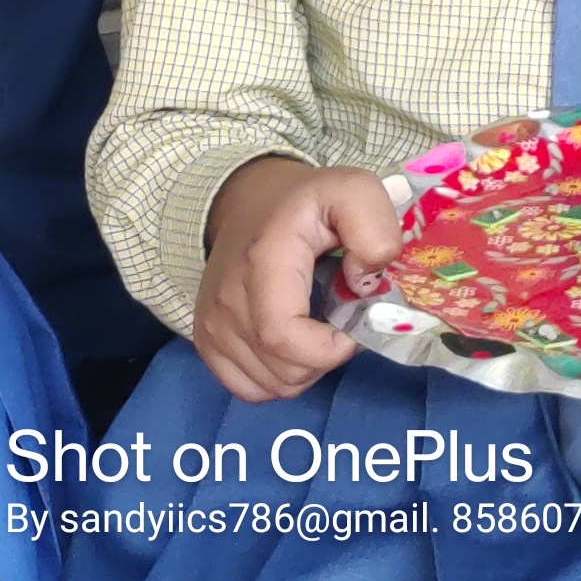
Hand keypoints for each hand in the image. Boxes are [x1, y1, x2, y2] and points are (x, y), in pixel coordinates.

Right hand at [195, 157, 398, 402]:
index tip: (353, 328)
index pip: (283, 336)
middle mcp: (226, 298)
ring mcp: (210, 323)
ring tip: (319, 328)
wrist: (251, 202)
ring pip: (270, 386)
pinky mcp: (206, 340)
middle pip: (283, 371)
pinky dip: (280, 376)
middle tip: (341, 321)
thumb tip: (365, 282)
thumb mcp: (355, 191)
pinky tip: (295, 343)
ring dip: (307, 368)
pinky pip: (248, 388)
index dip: (329, 350)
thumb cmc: (310, 201)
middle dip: (327, 358)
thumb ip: (375, 229)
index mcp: (264, 260)